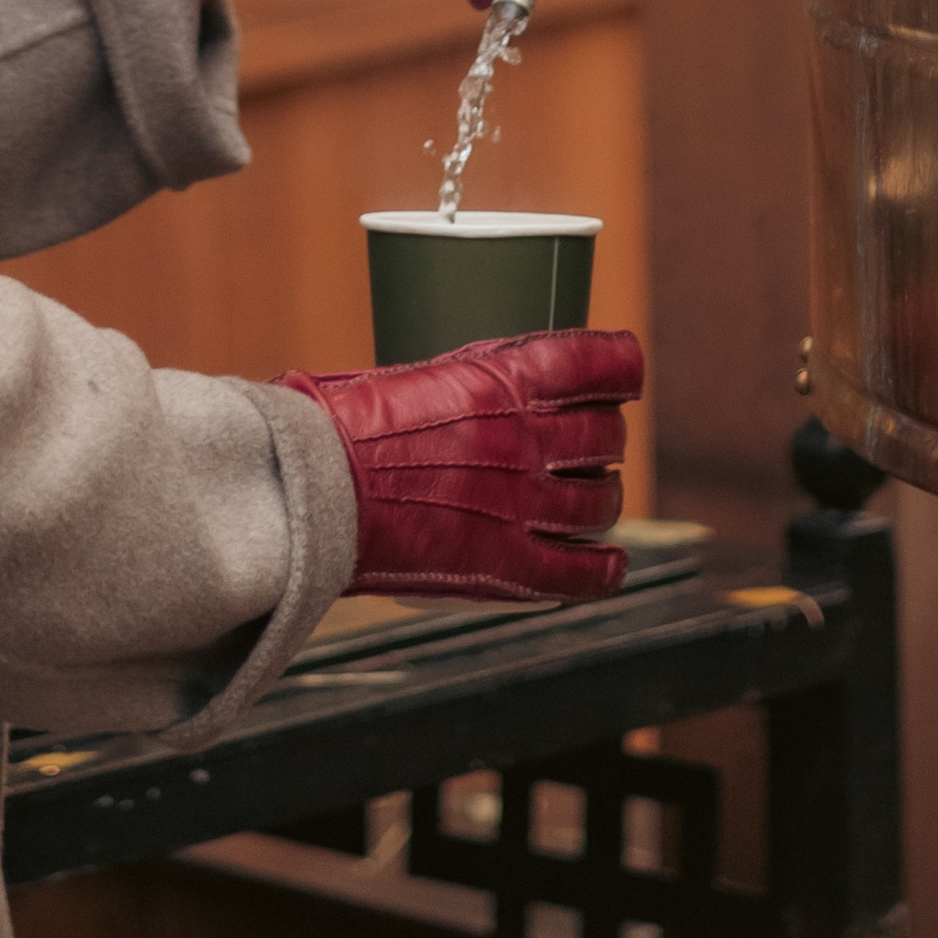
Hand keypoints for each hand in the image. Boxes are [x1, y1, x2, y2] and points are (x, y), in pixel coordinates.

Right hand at [276, 329, 642, 602]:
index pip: (602, 365)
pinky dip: (604, 568)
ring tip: (591, 499)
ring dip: (601, 497)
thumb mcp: (406, 375)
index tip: (625, 370)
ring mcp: (523, 505)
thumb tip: (462, 386)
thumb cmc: (337, 424)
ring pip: (600, 501)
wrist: (312, 489)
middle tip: (593, 441)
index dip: (622, 367)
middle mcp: (528, 441)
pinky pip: (583, 572)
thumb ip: (454, 382)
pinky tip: (609, 563)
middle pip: (605, 435)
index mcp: (506, 382)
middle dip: (605, 436)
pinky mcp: (508, 565)